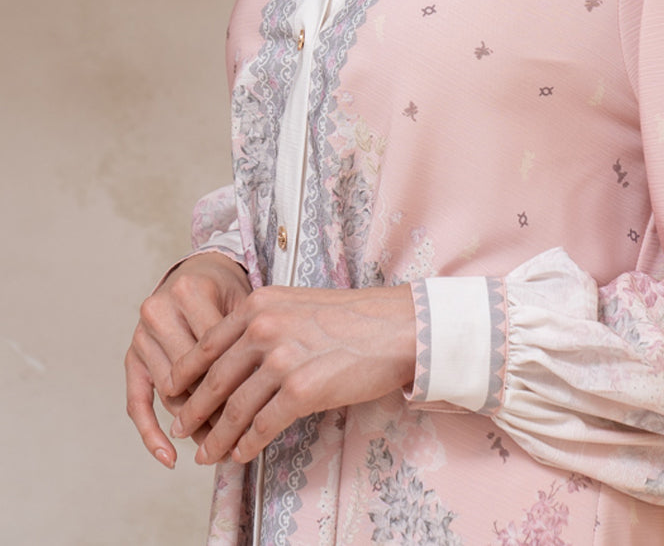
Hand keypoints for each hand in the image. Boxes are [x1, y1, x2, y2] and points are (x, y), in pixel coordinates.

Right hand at [125, 252, 251, 467]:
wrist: (199, 271)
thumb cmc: (226, 290)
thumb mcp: (242, 301)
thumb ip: (243, 338)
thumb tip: (254, 396)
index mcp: (189, 292)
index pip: (213, 352)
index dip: (235, 385)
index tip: (256, 412)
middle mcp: (158, 312)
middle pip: (189, 376)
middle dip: (214, 409)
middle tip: (237, 436)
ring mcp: (141, 335)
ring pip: (169, 392)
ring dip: (192, 424)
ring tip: (216, 445)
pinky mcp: (131, 356)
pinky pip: (136, 402)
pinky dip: (150, 432)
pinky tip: (168, 456)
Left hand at [168, 283, 415, 465]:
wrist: (395, 326)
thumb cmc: (350, 317)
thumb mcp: (296, 304)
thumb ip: (262, 323)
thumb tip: (233, 357)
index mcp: (259, 304)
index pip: (207, 344)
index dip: (185, 374)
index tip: (173, 392)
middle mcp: (264, 328)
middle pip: (214, 380)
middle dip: (193, 411)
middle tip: (180, 429)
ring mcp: (282, 359)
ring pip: (234, 409)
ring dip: (216, 438)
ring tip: (206, 454)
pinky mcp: (302, 390)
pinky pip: (262, 426)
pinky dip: (246, 446)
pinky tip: (240, 455)